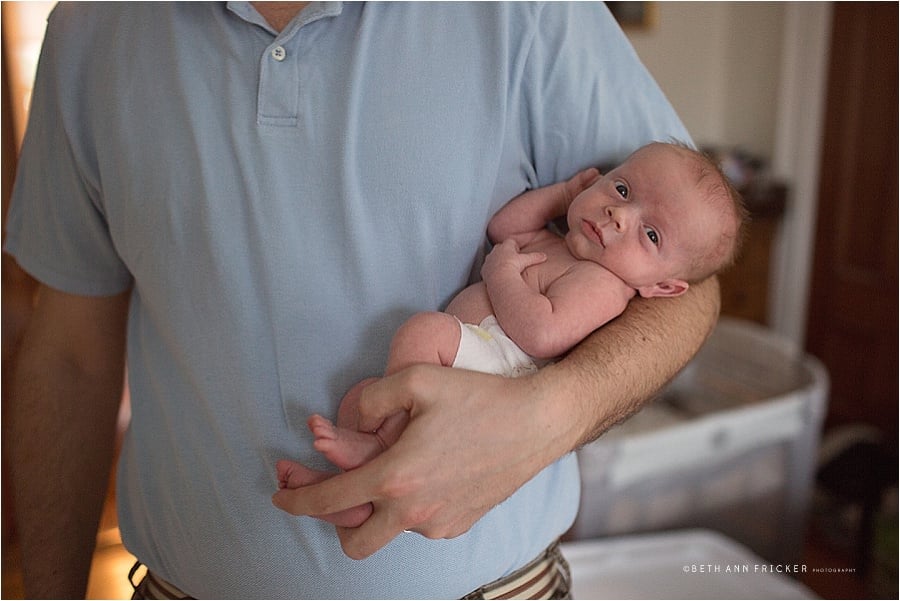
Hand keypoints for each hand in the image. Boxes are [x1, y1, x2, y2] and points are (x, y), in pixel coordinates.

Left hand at [271, 364, 573, 558]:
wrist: (538, 422)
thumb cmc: (478, 397)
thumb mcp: (416, 379)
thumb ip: (369, 401)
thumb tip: (349, 423)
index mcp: (396, 476)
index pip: (330, 499)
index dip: (297, 498)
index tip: (280, 494)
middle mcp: (414, 511)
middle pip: (352, 540)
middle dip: (332, 522)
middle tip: (329, 489)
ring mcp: (439, 523)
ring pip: (387, 530)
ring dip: (373, 510)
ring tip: (380, 471)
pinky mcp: (459, 524)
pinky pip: (418, 523)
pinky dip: (406, 507)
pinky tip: (417, 474)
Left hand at [481, 239, 545, 281]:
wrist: (499, 276)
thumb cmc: (512, 267)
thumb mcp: (526, 260)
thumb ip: (535, 257)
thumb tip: (544, 257)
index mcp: (506, 246)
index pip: (510, 242)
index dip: (515, 247)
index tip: (518, 252)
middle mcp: (496, 251)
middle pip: (500, 248)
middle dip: (505, 252)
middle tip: (512, 260)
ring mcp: (489, 259)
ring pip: (493, 257)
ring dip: (498, 261)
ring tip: (504, 268)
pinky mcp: (485, 269)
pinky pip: (488, 268)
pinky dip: (492, 270)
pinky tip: (497, 276)